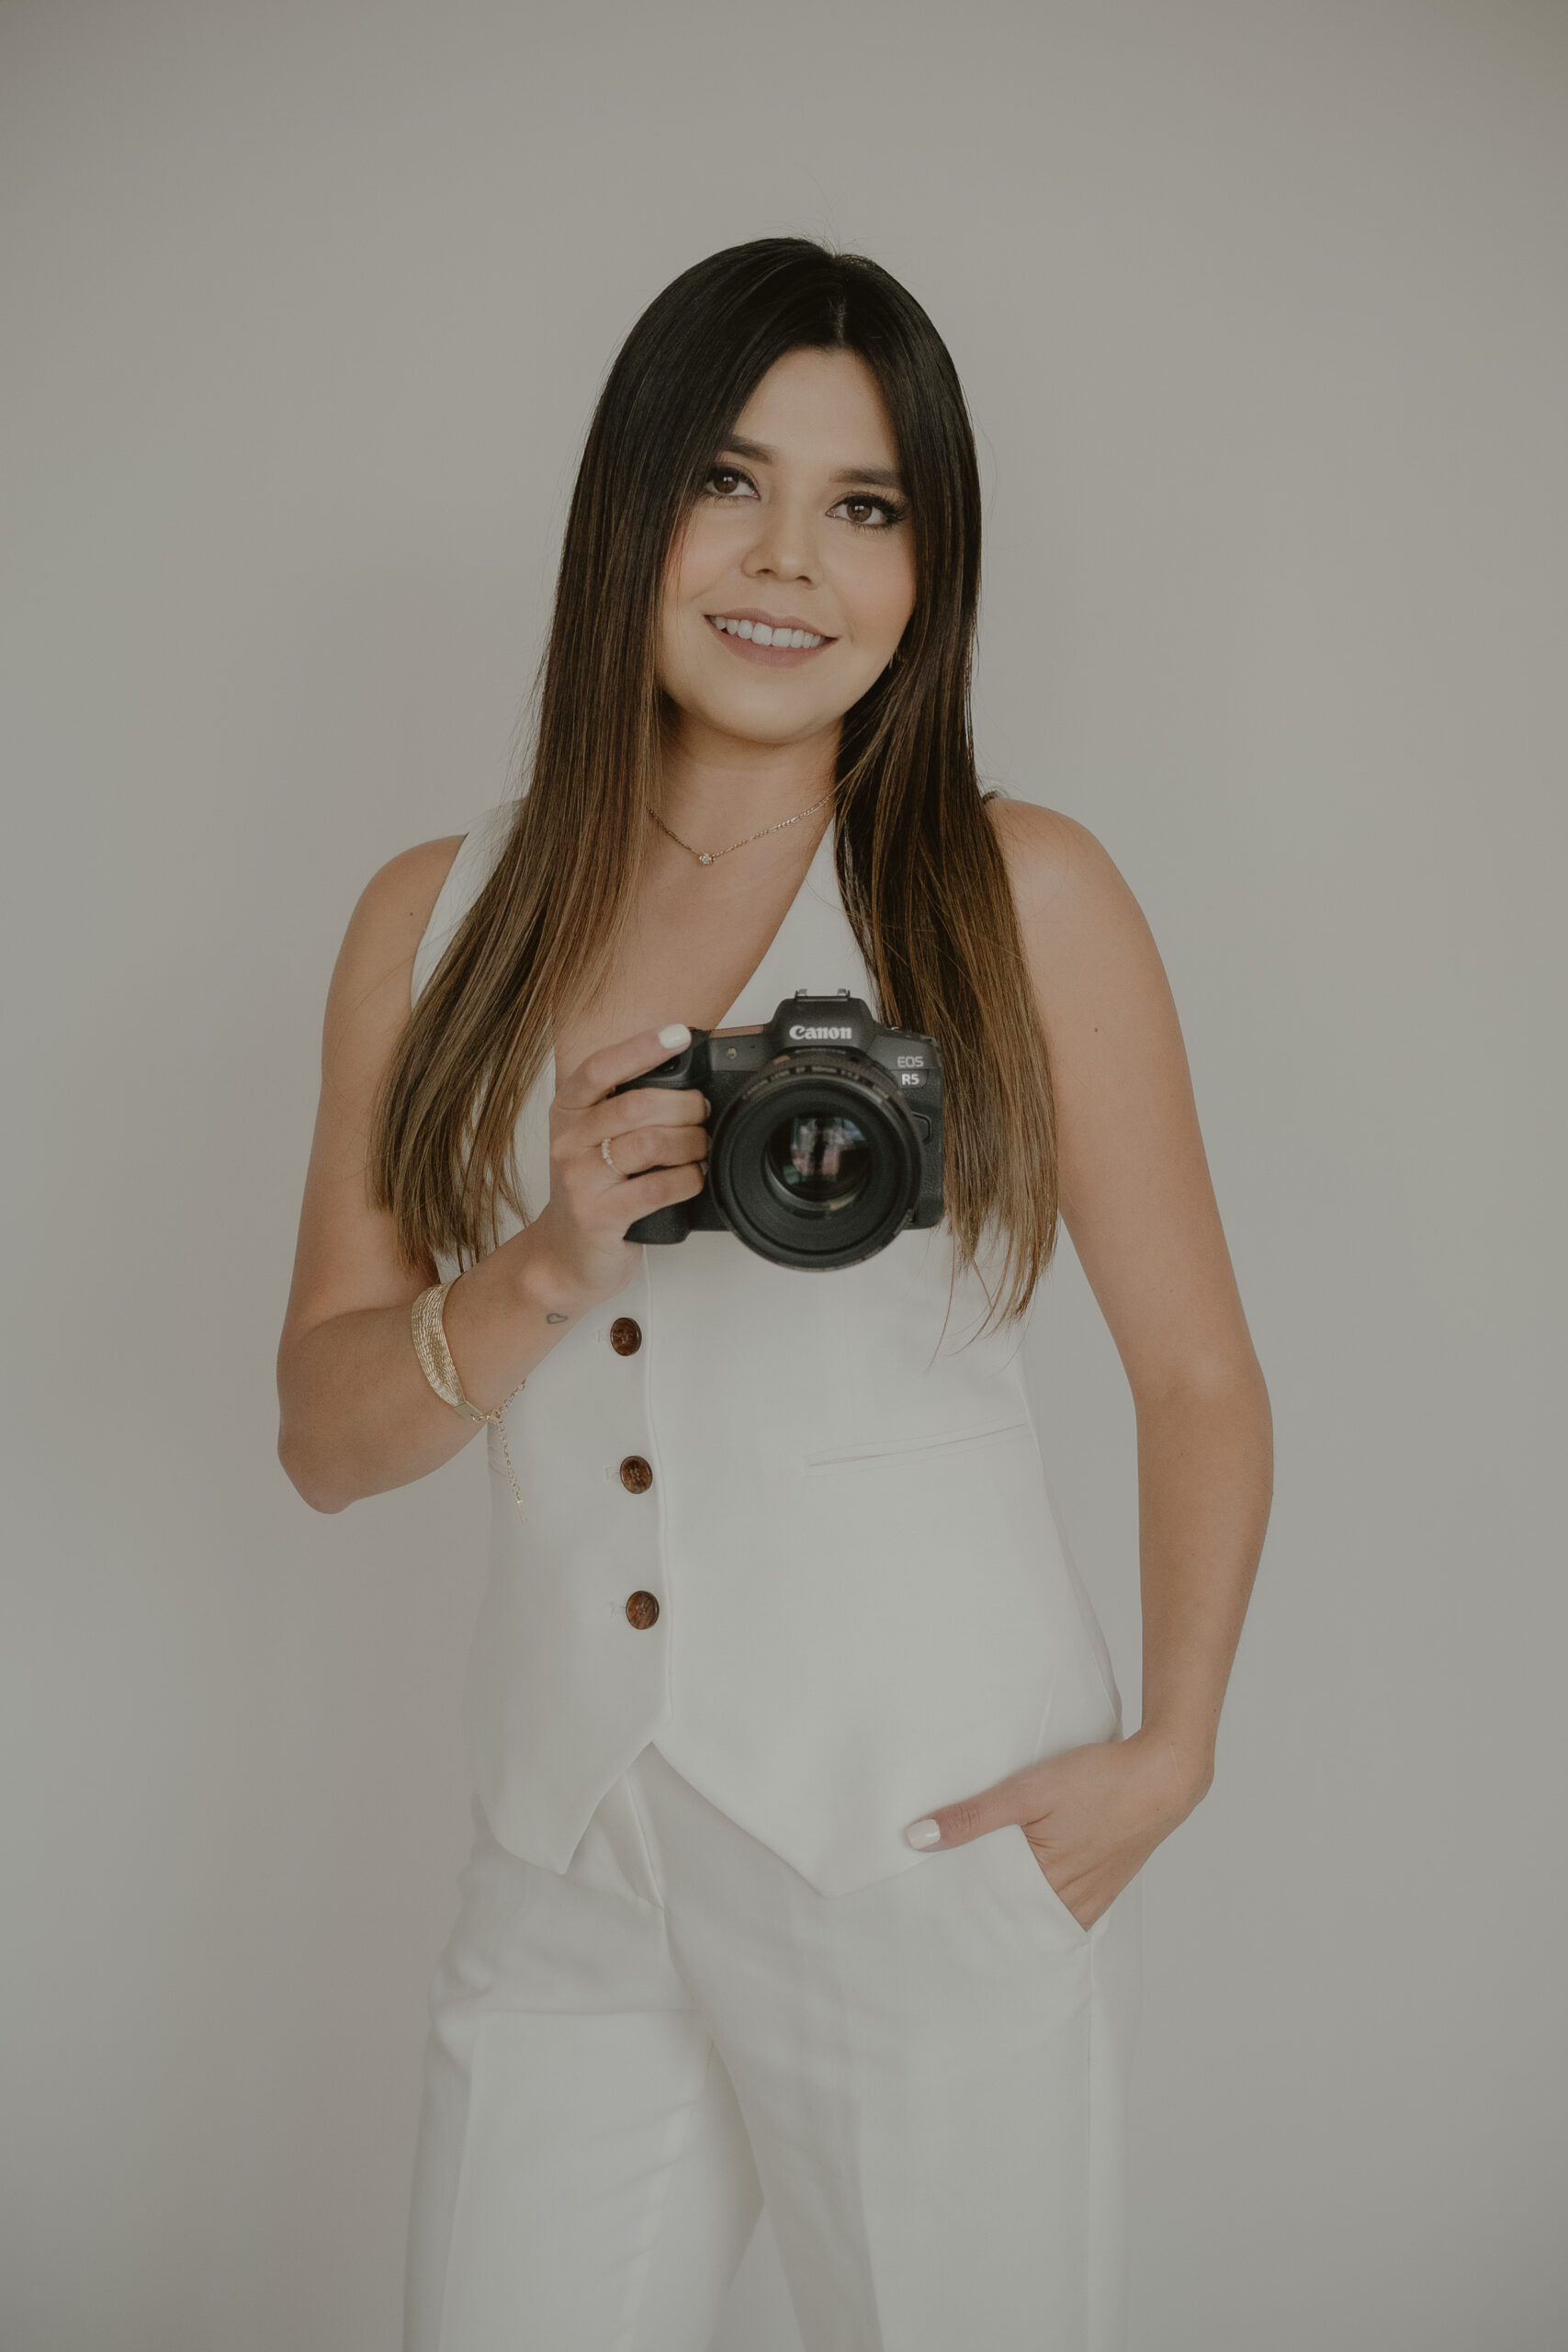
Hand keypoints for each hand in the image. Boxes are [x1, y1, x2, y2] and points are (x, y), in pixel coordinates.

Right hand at [528, 1022, 709, 1309]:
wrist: (564, 1254)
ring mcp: (580, 1180)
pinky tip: (692, 1178)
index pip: (600, 1068)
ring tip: (698, 1148)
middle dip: (684, 1105)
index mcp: (568, 1112)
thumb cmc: (590, 1188)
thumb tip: (683, 1074)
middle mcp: (568, 1142)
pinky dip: (687, 1180)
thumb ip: (624, 1106)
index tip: (677, 1035)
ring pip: (650, 1144)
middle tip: (702, 1113)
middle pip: (636, 1106)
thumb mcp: (593, 1138)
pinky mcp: (598, 1216)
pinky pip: (655, 1188)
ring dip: (690, 1143)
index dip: (641, 1048)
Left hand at [902, 1729, 1211, 1930]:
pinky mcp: (1106, 1883)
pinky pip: (1066, 1905)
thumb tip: (917, 1838)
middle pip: (1016, 1920)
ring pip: (1041, 1915)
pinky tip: (1027, 1883)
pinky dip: (1043, 1899)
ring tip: (979, 1897)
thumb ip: (974, 1816)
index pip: (992, 1918)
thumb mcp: (1028, 1791)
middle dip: (985, 1916)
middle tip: (945, 1909)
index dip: (961, 1915)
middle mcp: (1071, 1904)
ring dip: (1015, 1907)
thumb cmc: (1100, 1781)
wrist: (1164, 1776)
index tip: (931, 1914)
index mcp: (1049, 1889)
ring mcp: (1092, 1896)